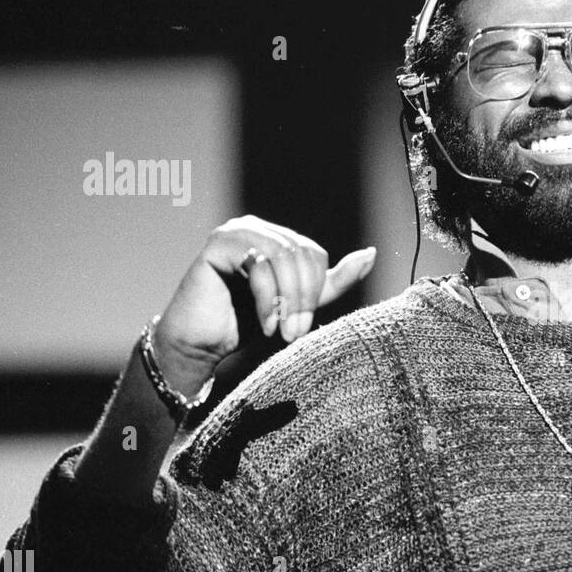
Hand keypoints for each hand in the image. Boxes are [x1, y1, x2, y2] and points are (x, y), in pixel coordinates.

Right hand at [154, 215, 375, 391]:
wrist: (200, 343)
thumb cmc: (247, 322)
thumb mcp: (298, 303)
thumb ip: (332, 281)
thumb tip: (371, 254)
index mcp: (276, 237)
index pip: (314, 254)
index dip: (314, 290)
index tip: (303, 324)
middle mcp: (255, 227)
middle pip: (301, 255)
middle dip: (303, 298)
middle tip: (295, 332)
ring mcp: (234, 232)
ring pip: (283, 259)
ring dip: (288, 300)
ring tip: (282, 330)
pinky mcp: (217, 245)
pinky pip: (258, 266)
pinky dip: (267, 300)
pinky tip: (264, 323)